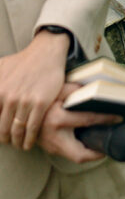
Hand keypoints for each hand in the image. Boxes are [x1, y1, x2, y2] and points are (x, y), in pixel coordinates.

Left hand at [0, 29, 69, 150]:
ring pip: (16, 131)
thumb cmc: (22, 61)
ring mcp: (24, 101)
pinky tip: (28, 143)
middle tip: (8, 141)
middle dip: (4, 140)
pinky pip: (32, 128)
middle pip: (2, 130)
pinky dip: (29, 140)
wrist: (46, 53)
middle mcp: (8, 98)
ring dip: (16, 142)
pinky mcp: (40, 103)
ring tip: (18, 145)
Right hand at [36, 84, 118, 162]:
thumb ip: (75, 89)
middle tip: (109, 146)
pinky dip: (80, 149)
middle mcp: (54, 136)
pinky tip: (89, 141)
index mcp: (57, 119)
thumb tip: (95, 89)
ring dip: (89, 153)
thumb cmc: (42, 98)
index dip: (106, 119)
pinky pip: (68, 152)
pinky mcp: (50, 148)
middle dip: (96, 154)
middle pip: (79, 155)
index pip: (88, 120)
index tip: (118, 118)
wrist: (20, 112)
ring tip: (103, 143)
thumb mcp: (58, 90)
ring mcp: (51, 146)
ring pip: (74, 156)